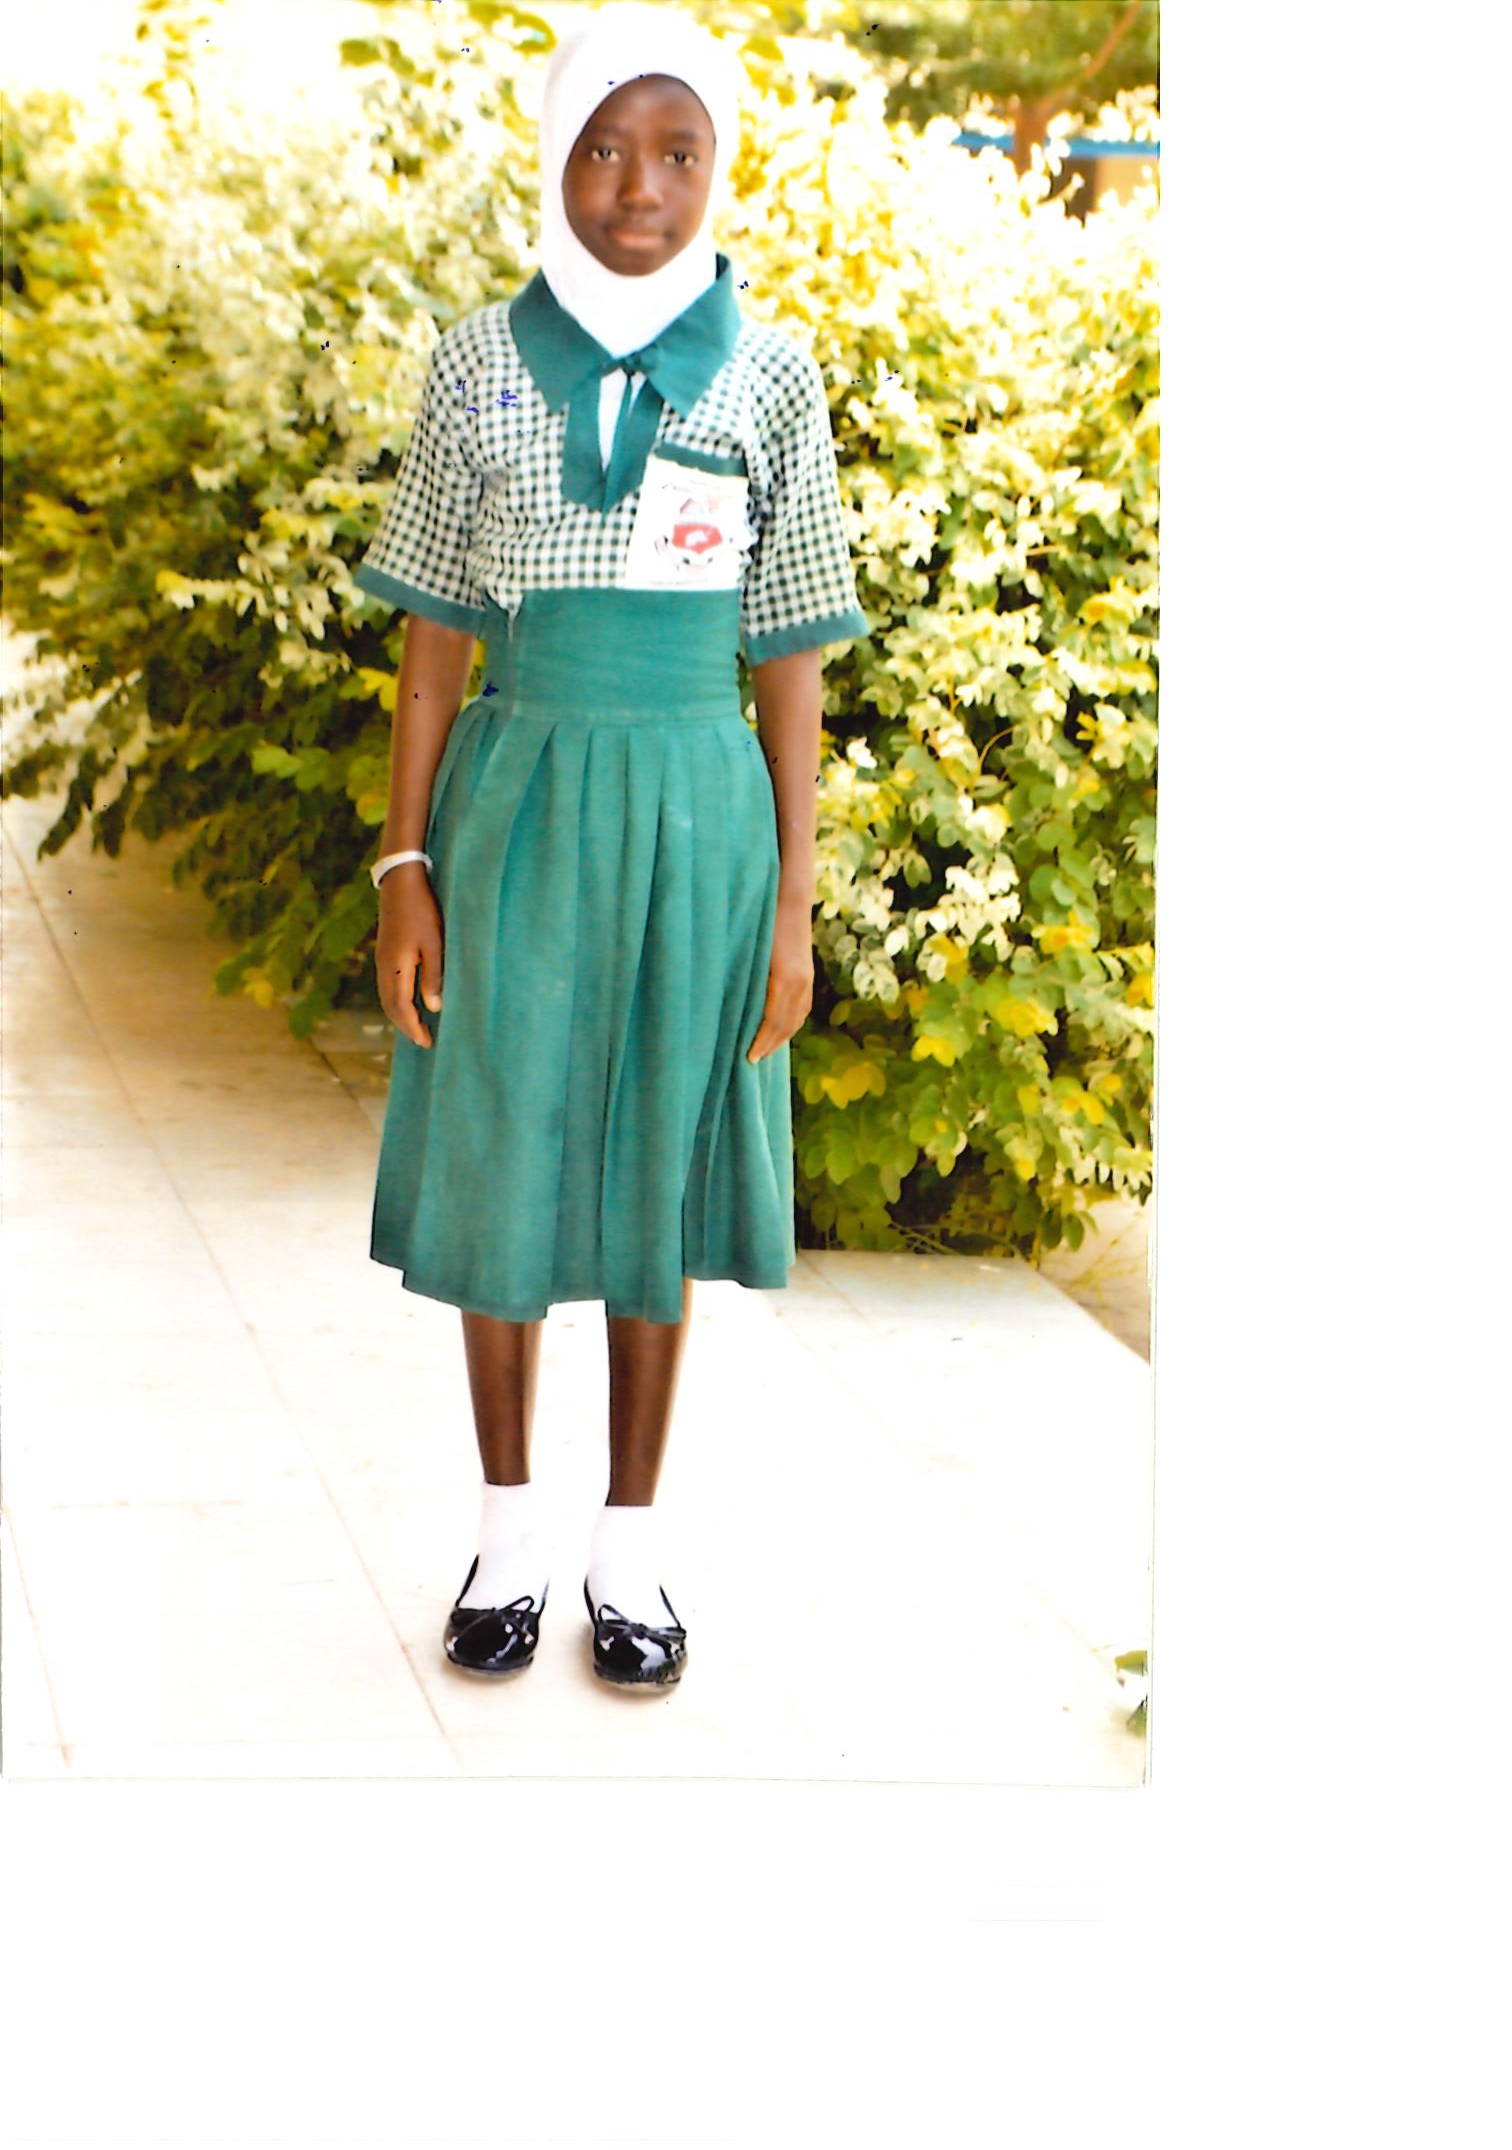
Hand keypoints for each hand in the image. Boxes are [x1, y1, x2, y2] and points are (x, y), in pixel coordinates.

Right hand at [376, 863, 443, 1048]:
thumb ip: (433, 976)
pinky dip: (396, 1000)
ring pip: (386, 996)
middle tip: (423, 1040)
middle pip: (390, 1006)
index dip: (413, 1028)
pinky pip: (387, 985)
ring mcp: (381, 958)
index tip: (427, 1042)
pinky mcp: (384, 952)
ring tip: (417, 1026)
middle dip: (405, 1026)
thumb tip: (433, 1007)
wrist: (401, 881)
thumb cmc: (422, 910)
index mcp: (396, 966)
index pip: (402, 1007)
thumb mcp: (434, 944)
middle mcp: (383, 966)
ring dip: (400, 1014)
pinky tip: (409, 1001)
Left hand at [745, 902, 813, 1063]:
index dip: (761, 1041)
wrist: (790, 901)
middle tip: (752, 1060)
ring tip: (765, 1050)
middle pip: (785, 1025)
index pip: (772, 1021)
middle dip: (769, 1045)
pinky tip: (781, 1030)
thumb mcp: (750, 953)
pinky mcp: (807, 975)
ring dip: (781, 1037)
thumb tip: (731, 1009)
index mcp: (784, 979)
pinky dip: (791, 1024)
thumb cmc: (762, 923)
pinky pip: (802, 1008)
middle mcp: (799, 983)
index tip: (748, 1057)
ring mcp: (806, 979)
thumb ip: (747, 981)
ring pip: (796, 1018)